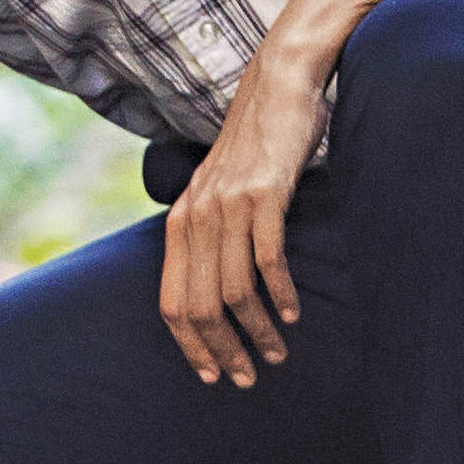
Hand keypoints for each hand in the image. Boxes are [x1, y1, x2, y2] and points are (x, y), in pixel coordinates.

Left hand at [158, 32, 332, 386]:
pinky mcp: (262, 195)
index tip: (211, 374)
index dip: (189, 345)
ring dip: (257, 331)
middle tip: (247, 377)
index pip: (170, 301)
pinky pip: (267, 259)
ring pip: (233, 291)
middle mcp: (196, 217)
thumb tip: (215, 287)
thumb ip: (211, 232)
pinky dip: (280, 294)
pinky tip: (293, 313)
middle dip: (222, 350)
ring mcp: (228, 206)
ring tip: (276, 353)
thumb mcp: (219, 192)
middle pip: (198, 306)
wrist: (278, 86)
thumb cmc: (255, 145)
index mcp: (180, 221)